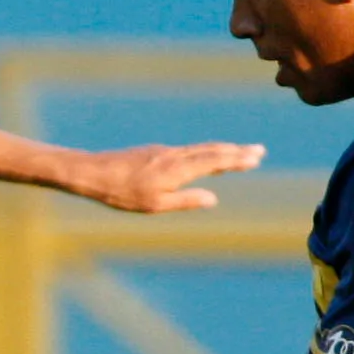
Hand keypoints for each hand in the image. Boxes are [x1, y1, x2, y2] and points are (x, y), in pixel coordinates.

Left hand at [63, 142, 264, 214]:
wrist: (93, 172)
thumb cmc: (122, 194)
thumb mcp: (155, 204)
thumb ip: (185, 200)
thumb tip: (213, 198)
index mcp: (177, 169)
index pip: (214, 161)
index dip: (236, 160)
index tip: (256, 158)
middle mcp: (174, 156)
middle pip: (211, 151)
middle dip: (237, 151)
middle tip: (260, 150)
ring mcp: (165, 152)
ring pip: (200, 148)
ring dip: (223, 149)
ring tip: (241, 150)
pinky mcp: (155, 152)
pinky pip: (188, 149)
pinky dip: (205, 150)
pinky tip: (207, 155)